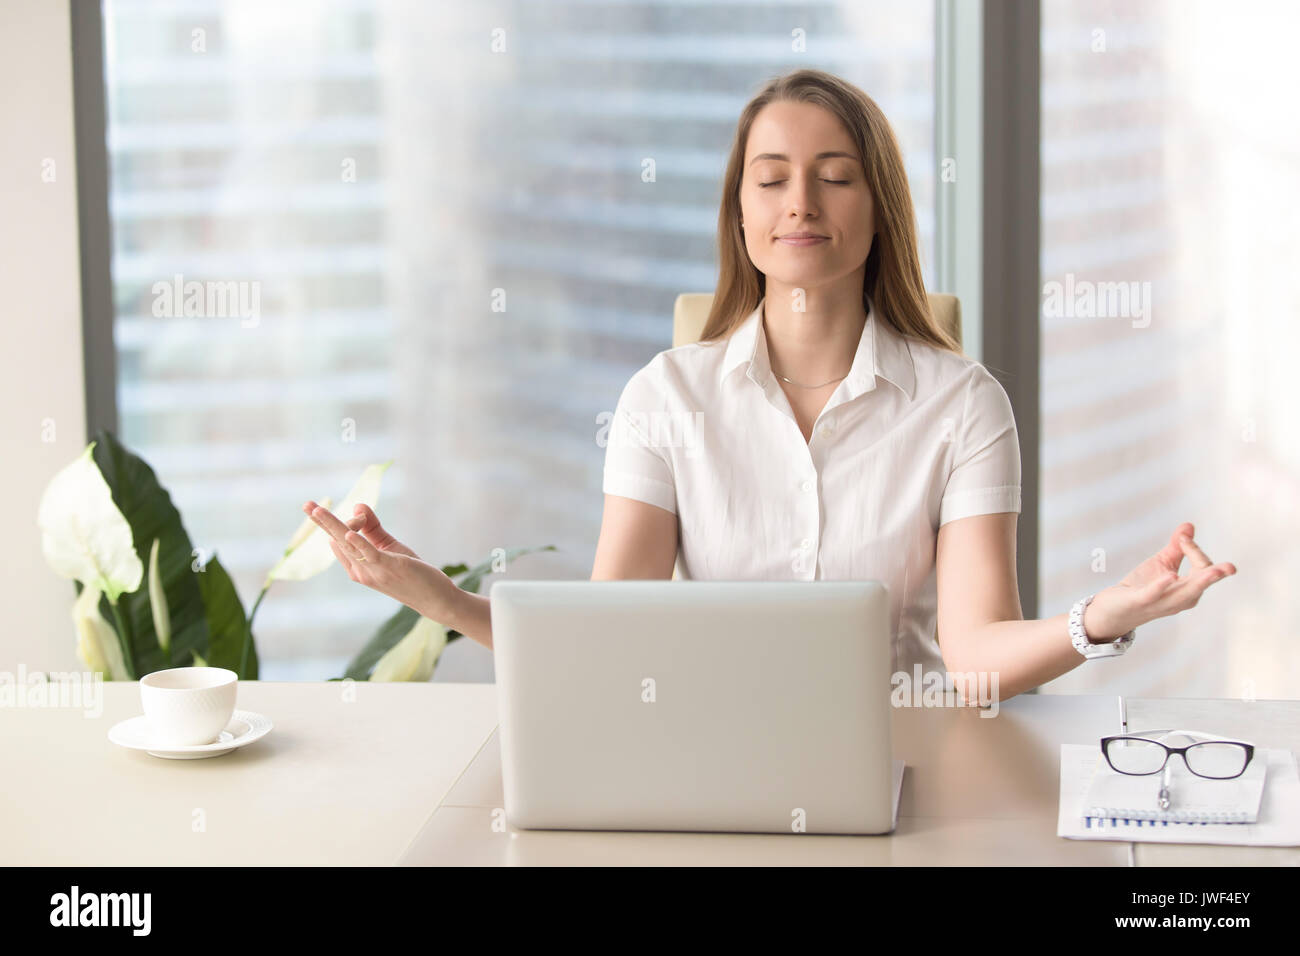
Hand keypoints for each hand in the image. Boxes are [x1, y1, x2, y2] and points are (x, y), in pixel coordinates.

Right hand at [300, 500, 461, 622]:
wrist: (434, 598)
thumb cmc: (411, 573)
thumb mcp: (388, 547)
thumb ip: (372, 528)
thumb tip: (358, 506)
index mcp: (357, 568)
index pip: (339, 541)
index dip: (341, 522)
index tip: (353, 512)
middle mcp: (360, 571)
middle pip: (337, 541)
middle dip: (321, 522)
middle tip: (306, 504)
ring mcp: (373, 571)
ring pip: (348, 544)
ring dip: (333, 525)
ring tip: (317, 510)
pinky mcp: (389, 568)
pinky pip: (370, 554)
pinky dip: (358, 543)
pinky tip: (349, 532)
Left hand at [1083, 522, 1236, 640]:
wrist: (1114, 608)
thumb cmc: (1142, 586)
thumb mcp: (1162, 563)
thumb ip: (1177, 546)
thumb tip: (1189, 525)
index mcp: (1188, 589)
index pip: (1203, 567)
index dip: (1194, 549)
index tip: (1182, 538)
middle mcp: (1180, 599)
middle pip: (1200, 584)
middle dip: (1215, 575)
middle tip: (1230, 568)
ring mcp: (1161, 602)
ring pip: (1184, 593)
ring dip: (1198, 582)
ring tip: (1212, 572)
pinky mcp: (1141, 601)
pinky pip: (1154, 594)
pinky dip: (1163, 585)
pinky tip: (1171, 575)